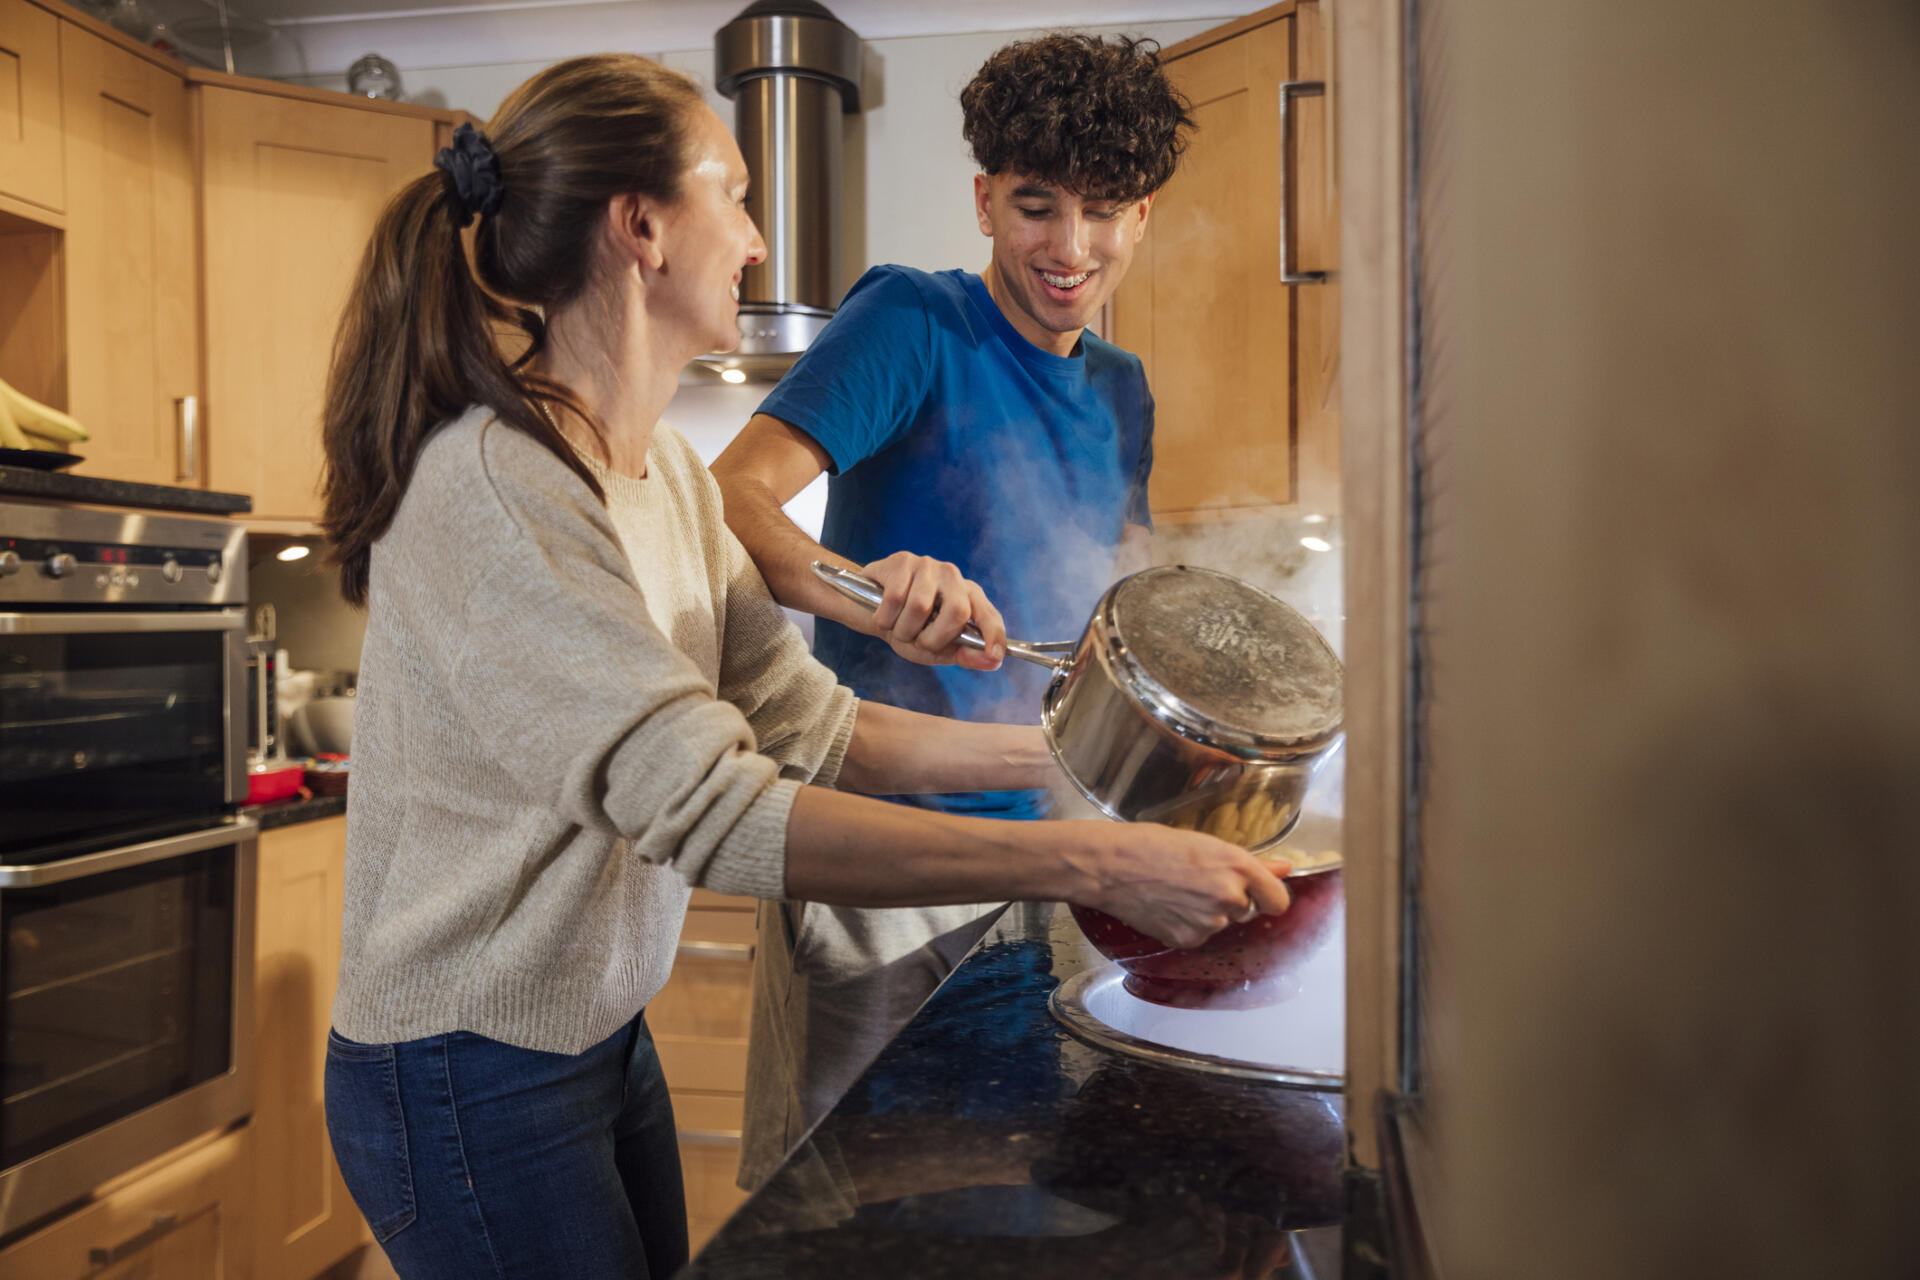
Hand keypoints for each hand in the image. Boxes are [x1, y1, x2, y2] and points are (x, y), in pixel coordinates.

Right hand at [859, 552, 1008, 670]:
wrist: (869, 608)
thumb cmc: (908, 628)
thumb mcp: (936, 648)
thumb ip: (963, 654)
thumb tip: (992, 662)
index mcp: (968, 597)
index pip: (989, 615)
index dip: (994, 635)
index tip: (993, 656)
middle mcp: (953, 577)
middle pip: (957, 610)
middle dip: (934, 638)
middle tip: (918, 642)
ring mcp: (928, 566)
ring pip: (920, 606)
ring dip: (903, 630)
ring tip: (897, 628)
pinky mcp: (902, 561)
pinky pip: (895, 597)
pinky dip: (885, 618)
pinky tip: (883, 617)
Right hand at [1080, 823, 1291, 949]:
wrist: (1111, 866)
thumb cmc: (1150, 845)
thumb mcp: (1205, 843)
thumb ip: (1249, 863)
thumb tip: (1284, 868)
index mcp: (1238, 866)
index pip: (1279, 900)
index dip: (1270, 897)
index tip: (1261, 894)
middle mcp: (1230, 896)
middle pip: (1248, 910)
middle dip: (1231, 899)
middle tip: (1199, 881)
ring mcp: (1210, 922)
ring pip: (1222, 922)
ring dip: (1208, 912)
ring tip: (1177, 890)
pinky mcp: (1189, 939)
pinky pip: (1200, 935)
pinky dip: (1187, 924)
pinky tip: (1167, 906)